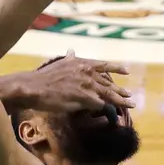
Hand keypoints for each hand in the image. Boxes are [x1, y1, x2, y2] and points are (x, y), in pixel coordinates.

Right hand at [17, 50, 135, 114]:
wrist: (33, 87)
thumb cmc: (44, 77)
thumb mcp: (59, 64)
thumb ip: (69, 59)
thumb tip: (71, 51)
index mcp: (81, 63)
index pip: (103, 65)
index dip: (116, 68)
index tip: (126, 71)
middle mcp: (86, 72)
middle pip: (108, 82)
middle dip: (120, 89)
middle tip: (129, 94)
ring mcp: (86, 85)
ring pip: (108, 94)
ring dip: (120, 100)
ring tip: (130, 104)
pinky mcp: (83, 97)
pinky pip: (100, 104)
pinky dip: (107, 109)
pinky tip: (114, 113)